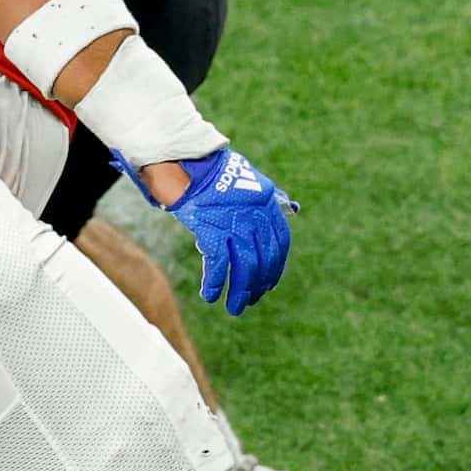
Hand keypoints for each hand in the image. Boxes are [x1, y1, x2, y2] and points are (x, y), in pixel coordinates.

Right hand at [113, 146, 297, 315]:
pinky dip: (215, 283)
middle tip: (248, 302)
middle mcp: (255, 215)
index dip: (275, 267)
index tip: (267, 284)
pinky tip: (211, 295)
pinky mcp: (211, 229)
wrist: (186, 162)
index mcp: (266, 203)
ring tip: (234, 308)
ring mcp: (234, 223)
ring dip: (240, 292)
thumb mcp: (247, 179)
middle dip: (257, 285)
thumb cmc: (211, 171)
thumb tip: (284, 211)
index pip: (280, 242)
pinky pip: (218, 264)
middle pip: (264, 259)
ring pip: (245, 267)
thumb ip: (263, 200)